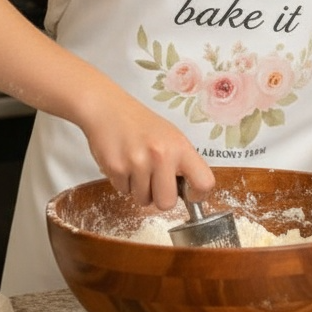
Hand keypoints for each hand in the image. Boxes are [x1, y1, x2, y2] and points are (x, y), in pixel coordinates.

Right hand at [81, 93, 213, 211]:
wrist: (107, 108)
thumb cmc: (140, 124)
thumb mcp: (170, 136)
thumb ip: (181, 163)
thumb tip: (189, 192)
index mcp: (180, 146)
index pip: (204, 182)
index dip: (197, 195)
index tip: (189, 194)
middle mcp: (161, 155)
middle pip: (167, 203)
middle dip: (159, 197)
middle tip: (153, 179)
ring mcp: (138, 162)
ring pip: (143, 200)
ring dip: (138, 188)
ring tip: (135, 165)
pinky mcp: (116, 168)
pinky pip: (123, 192)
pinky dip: (123, 182)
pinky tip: (122, 162)